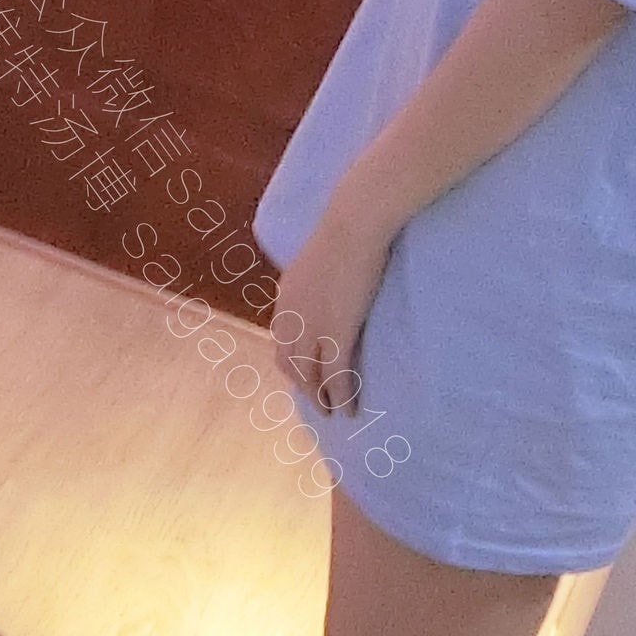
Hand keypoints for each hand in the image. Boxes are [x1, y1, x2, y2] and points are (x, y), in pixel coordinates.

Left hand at [271, 181, 396, 417]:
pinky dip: (341, 397)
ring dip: (321, 399)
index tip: (305, 376)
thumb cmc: (344, 229)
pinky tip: (350, 409)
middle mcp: (290, 319)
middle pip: (292, 366)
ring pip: (312, 377)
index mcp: (285, 299)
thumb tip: (326, 282)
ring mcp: (312, 329)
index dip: (293, 364)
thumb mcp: (317, 258)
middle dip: (305, 387)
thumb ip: (314, 278)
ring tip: (333, 411)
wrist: (353, 224)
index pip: (281, 343)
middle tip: (319, 402)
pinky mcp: (337, 335)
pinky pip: (337, 377)